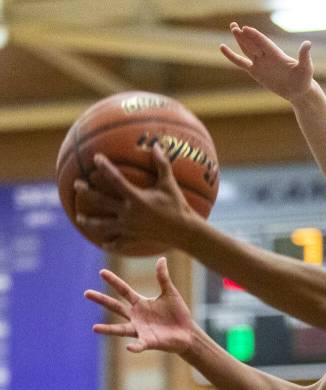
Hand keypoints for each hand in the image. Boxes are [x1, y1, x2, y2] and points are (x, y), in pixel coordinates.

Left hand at [74, 144, 195, 252]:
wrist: (186, 233)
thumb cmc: (179, 207)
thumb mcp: (170, 184)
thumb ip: (162, 165)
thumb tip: (157, 145)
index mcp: (136, 198)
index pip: (115, 180)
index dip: (105, 167)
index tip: (96, 158)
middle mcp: (128, 213)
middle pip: (101, 201)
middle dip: (87, 192)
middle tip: (76, 184)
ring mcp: (129, 228)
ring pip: (104, 225)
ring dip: (90, 222)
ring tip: (79, 217)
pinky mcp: (135, 238)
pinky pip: (119, 243)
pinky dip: (111, 244)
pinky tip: (104, 244)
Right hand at [85, 258, 195, 354]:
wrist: (188, 333)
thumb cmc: (177, 314)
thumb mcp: (170, 293)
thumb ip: (163, 278)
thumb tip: (162, 258)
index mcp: (140, 303)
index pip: (124, 290)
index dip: (114, 281)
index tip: (102, 272)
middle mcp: (136, 317)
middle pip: (116, 307)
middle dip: (102, 300)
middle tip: (86, 293)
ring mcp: (141, 330)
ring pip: (121, 330)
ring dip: (108, 329)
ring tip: (94, 328)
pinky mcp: (149, 342)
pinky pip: (139, 345)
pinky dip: (135, 347)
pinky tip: (128, 348)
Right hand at [220, 22, 313, 102]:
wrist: (299, 91)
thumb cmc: (304, 79)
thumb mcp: (305, 68)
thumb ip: (304, 56)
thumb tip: (308, 43)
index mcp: (276, 54)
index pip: (263, 43)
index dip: (255, 36)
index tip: (246, 29)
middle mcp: (267, 56)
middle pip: (253, 44)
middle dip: (244, 36)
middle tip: (234, 26)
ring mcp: (260, 63)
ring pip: (246, 49)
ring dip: (239, 40)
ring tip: (232, 28)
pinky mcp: (255, 72)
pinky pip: (241, 62)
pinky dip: (232, 56)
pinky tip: (222, 48)